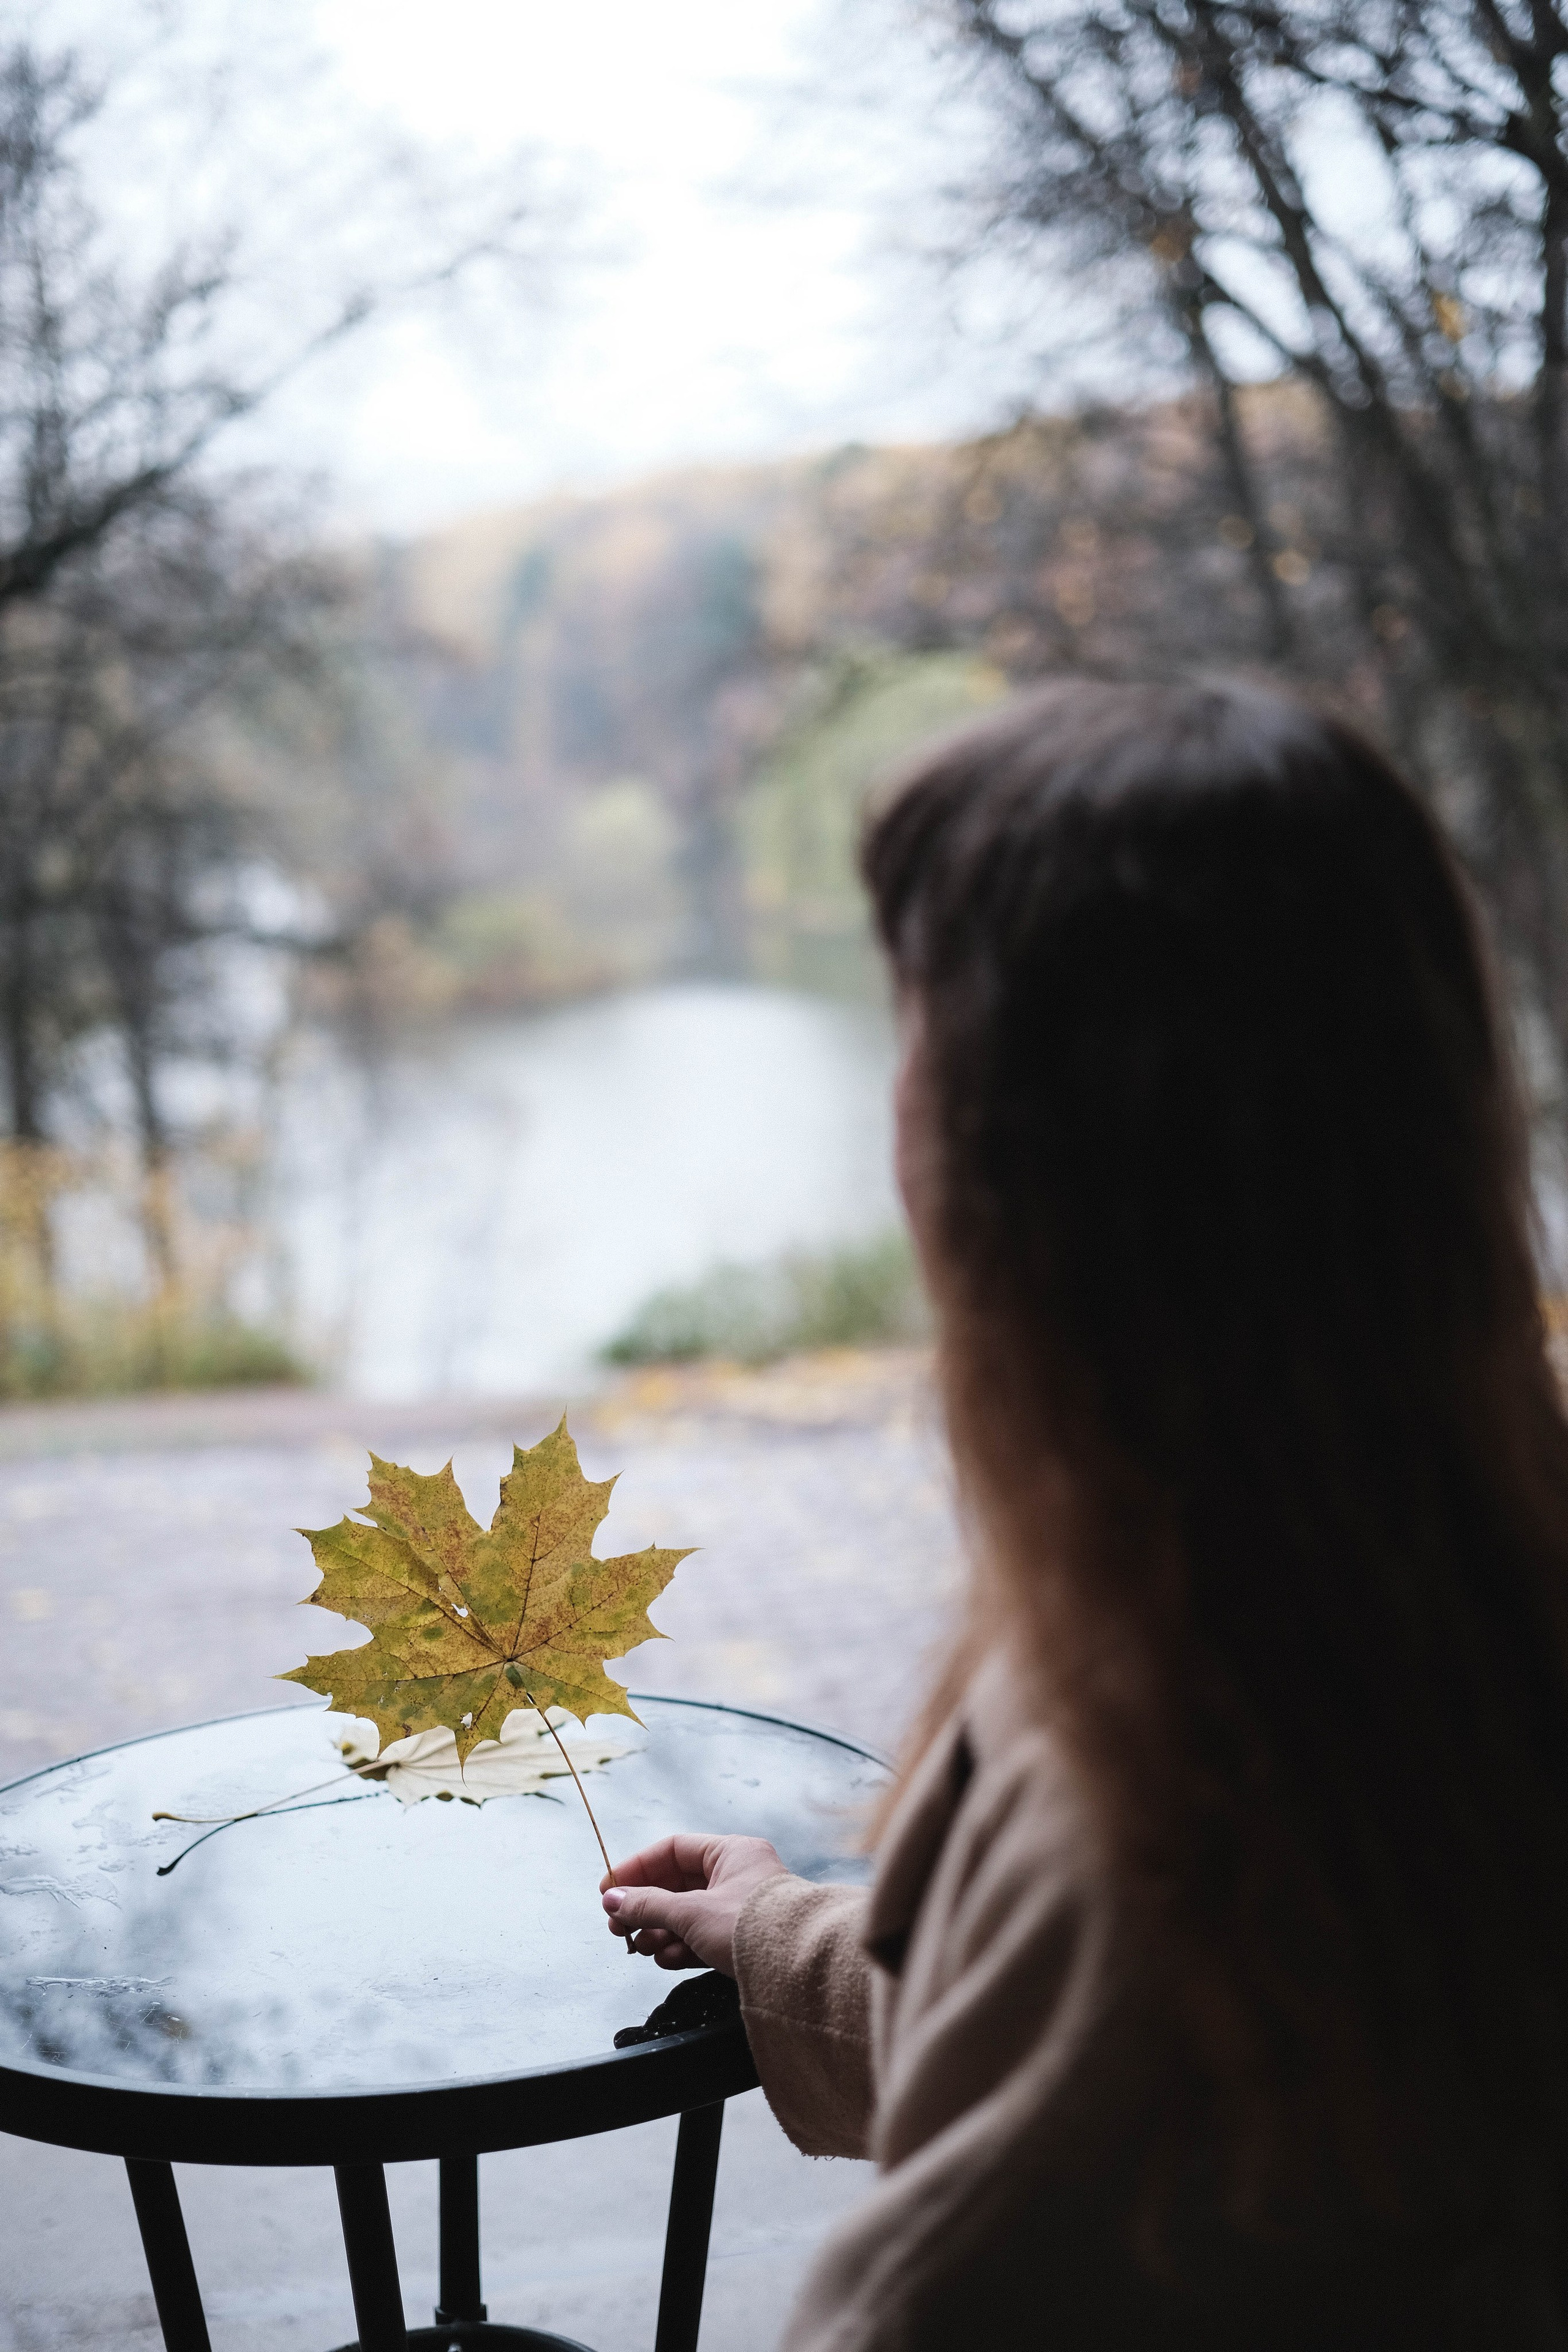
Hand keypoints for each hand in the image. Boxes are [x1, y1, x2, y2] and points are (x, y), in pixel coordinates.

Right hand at [601, 1832, 788, 1973]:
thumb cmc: (749, 1926)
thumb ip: (649, 1906)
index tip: (609, 1890)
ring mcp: (741, 1910)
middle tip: (618, 1928)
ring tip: (639, 1948)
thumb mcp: (691, 1912)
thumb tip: (612, 1900)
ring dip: (660, 1932)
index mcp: (732, 1853)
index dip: (638, 1869)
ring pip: (689, 1915)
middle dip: (646, 1908)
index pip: (674, 1851)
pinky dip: (681, 1948)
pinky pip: (703, 1938)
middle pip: (679, 1886)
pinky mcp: (743, 1941)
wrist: (798, 1968)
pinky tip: (665, 1960)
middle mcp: (738, 1876)